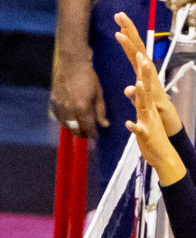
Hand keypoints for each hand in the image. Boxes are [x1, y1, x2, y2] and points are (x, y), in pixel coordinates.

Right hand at [50, 52, 107, 138]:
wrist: (71, 64)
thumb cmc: (88, 77)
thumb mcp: (99, 93)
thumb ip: (100, 111)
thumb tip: (104, 124)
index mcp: (82, 108)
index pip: (88, 128)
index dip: (93, 135)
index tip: (96, 137)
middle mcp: (69, 111)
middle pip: (75, 130)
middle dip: (83, 133)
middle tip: (88, 132)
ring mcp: (59, 108)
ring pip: (66, 126)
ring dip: (73, 128)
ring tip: (79, 126)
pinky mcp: (53, 104)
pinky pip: (59, 117)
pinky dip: (65, 120)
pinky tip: (70, 117)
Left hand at [115, 11, 182, 135]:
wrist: (164, 133)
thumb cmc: (152, 114)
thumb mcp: (140, 102)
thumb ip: (133, 93)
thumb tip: (128, 87)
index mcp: (143, 78)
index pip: (134, 53)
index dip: (127, 37)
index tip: (118, 19)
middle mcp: (148, 83)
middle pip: (139, 56)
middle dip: (130, 37)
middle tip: (121, 17)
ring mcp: (150, 96)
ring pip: (145, 78)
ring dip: (142, 67)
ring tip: (137, 55)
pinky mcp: (150, 112)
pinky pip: (144, 104)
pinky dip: (138, 96)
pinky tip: (134, 87)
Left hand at [127, 51, 186, 184]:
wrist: (162, 151)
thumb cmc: (150, 129)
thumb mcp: (141, 111)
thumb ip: (135, 99)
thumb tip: (129, 88)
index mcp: (146, 97)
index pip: (140, 73)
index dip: (135, 58)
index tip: (127, 34)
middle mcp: (149, 104)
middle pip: (144, 82)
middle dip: (140, 68)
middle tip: (137, 51)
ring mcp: (148, 117)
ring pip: (144, 103)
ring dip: (141, 94)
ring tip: (136, 84)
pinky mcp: (146, 133)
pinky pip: (140, 129)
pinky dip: (135, 126)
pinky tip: (130, 123)